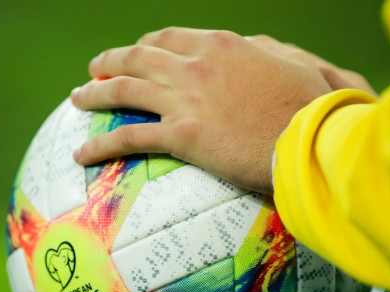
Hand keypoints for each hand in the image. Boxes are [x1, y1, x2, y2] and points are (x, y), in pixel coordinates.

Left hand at [71, 28, 367, 193]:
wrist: (312, 140)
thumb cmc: (311, 107)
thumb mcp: (291, 65)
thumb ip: (263, 53)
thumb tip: (253, 48)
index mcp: (221, 45)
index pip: (170, 39)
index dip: (146, 45)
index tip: (136, 53)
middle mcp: (196, 65)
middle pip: (138, 57)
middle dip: (110, 62)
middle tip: (94, 70)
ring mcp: (186, 99)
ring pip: (124, 89)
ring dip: (94, 94)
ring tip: (77, 100)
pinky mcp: (182, 136)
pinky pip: (129, 137)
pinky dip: (100, 145)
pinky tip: (81, 154)